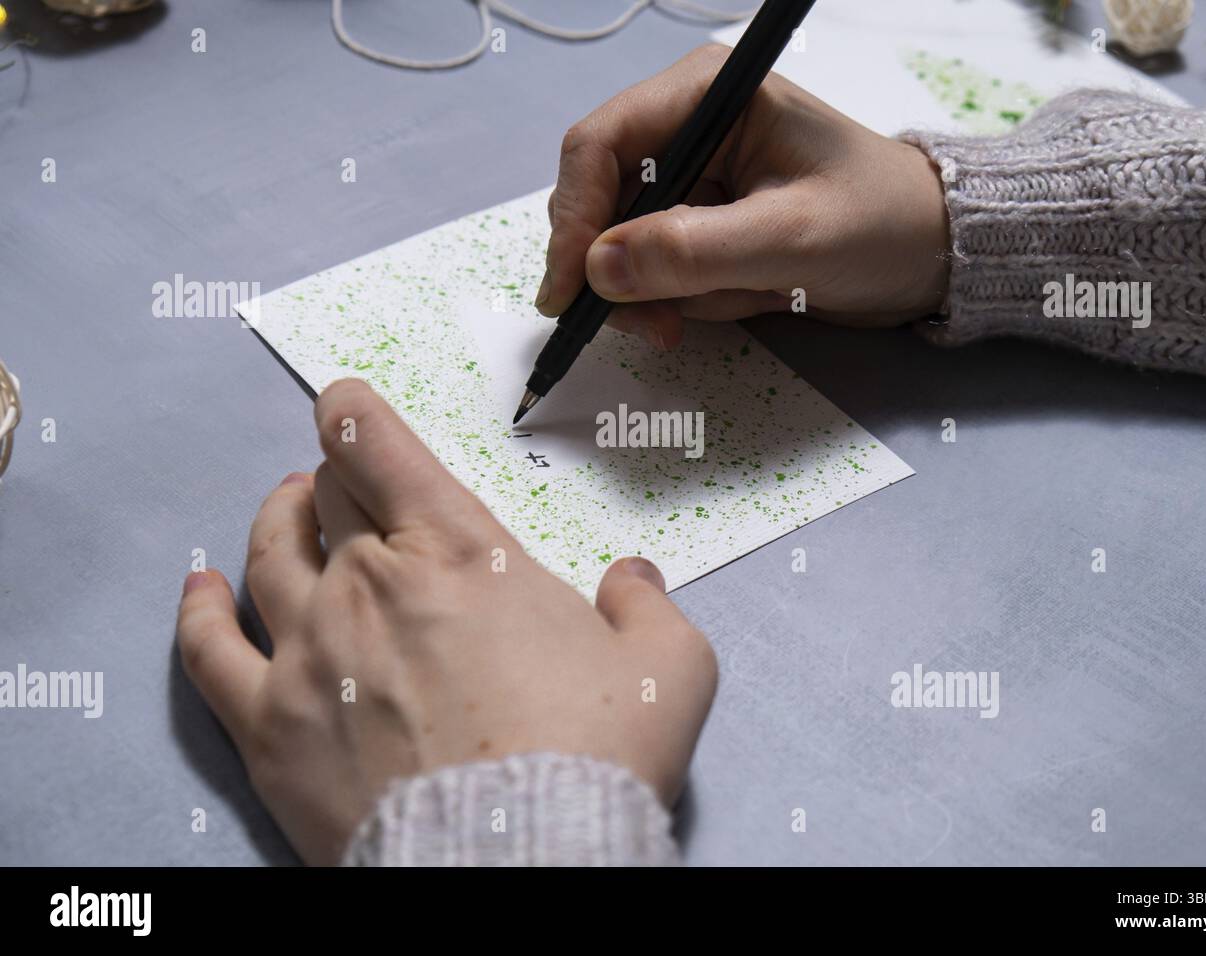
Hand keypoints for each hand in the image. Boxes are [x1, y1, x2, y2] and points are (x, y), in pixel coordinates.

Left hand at [175, 379, 716, 865]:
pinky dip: (201, 609)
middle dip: (338, 478)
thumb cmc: (594, 758)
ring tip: (284, 506)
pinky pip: (211, 650)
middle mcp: (372, 583)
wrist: (519, 859)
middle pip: (328, 497)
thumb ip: (650, 607)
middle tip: (348, 483)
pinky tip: (201, 588)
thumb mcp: (668, 669)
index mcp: (460, 551)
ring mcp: (312, 651)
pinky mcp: (273, 725)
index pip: (380, 448)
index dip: (355, 412)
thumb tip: (634, 580)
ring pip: (269, 553)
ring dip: (276, 517)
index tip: (343, 401)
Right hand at [536, 43, 950, 348]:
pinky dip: (695, 301)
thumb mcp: (790, 240)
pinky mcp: (704, 223)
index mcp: (708, 96)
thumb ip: (692, 252)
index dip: (574, 220)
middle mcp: (689, 128)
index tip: (571, 293)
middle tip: (659, 328)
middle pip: (602, 202)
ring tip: (744, 300)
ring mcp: (694, 179)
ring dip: (671, 294)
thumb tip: (598, 270)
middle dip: (627, 272)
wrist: (931, 256)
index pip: (600, 145)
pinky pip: (662, 273)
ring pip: (627, 249)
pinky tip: (751, 297)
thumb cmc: (881, 225)